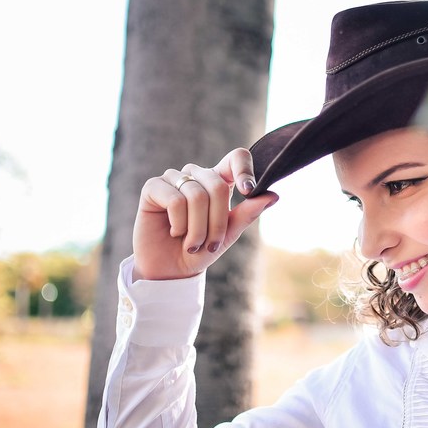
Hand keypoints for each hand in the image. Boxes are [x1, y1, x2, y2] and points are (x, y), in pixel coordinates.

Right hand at [132, 148, 277, 279]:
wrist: (171, 270)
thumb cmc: (201, 250)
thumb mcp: (229, 234)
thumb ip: (248, 213)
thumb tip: (274, 195)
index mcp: (218, 181)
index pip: (236, 157)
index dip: (244, 169)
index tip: (249, 191)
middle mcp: (196, 175)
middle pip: (218, 186)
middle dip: (217, 223)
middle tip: (210, 244)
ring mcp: (174, 178)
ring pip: (197, 195)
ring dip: (198, 229)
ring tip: (192, 244)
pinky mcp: (153, 186)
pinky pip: (175, 200)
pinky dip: (179, 224)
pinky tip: (174, 232)